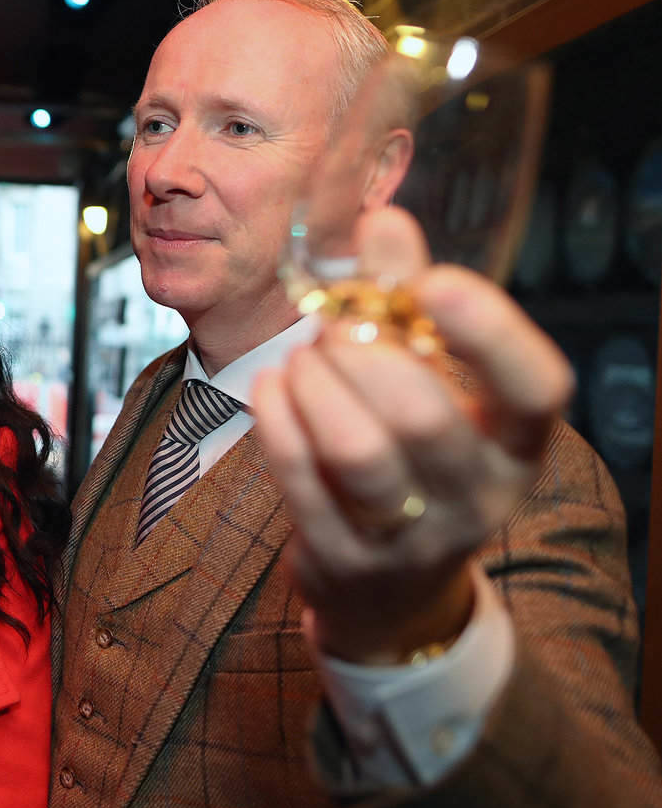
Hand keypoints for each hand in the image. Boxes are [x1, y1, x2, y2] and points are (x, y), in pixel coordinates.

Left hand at [251, 207, 570, 663]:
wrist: (387, 588)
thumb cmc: (413, 454)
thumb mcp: (430, 381)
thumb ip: (407, 300)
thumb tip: (386, 219)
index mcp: (516, 443)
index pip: (537, 389)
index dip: (489, 332)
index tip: (433, 281)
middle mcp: (477, 495)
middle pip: (425, 418)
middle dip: (365, 355)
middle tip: (333, 328)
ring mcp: (410, 537)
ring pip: (358, 454)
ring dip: (317, 387)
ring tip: (301, 360)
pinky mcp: (342, 558)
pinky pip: (300, 481)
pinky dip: (277, 421)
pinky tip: (271, 387)